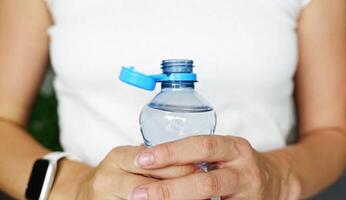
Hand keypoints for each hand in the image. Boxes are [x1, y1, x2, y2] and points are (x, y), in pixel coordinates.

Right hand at [50, 146, 196, 199]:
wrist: (83, 193)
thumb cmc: (115, 173)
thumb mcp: (128, 157)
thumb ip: (152, 155)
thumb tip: (192, 153)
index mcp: (118, 158)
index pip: (152, 160)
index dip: (179, 165)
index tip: (201, 166)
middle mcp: (109, 179)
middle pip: (152, 185)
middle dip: (181, 186)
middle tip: (205, 186)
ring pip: (148, 199)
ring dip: (177, 198)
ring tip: (200, 198)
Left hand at [130, 136, 301, 199]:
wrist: (277, 180)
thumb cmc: (238, 163)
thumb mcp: (224, 150)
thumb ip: (196, 153)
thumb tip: (151, 158)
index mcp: (234, 148)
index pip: (201, 146)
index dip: (171, 152)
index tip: (143, 158)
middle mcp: (243, 169)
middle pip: (205, 181)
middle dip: (169, 189)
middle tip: (138, 194)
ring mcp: (247, 193)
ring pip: (210, 199)